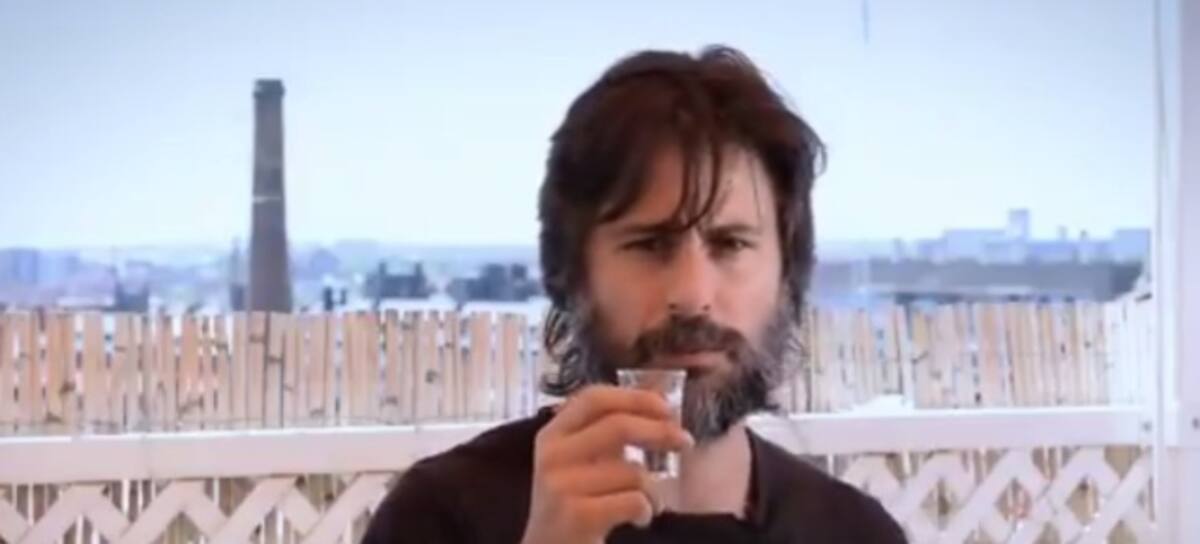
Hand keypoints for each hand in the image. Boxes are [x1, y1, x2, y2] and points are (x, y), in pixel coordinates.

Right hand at [519, 385, 693, 543]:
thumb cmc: (573, 505)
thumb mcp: (581, 462)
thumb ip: (610, 433)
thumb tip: (661, 399)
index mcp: (553, 434)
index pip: (594, 398)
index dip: (635, 398)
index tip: (667, 408)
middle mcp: (552, 455)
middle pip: (618, 426)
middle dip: (660, 432)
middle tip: (685, 441)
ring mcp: (561, 485)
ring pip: (632, 471)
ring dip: (654, 488)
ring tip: (651, 501)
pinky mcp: (576, 516)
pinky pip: (633, 500)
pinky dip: (647, 509)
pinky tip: (639, 519)